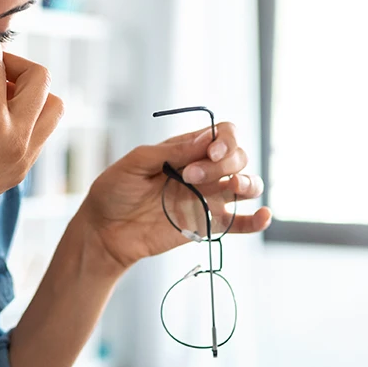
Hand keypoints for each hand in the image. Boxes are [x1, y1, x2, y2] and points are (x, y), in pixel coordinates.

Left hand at [78, 121, 270, 270]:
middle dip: (223, 163)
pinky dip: (257, 220)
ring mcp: (208, 198)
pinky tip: (263, 216)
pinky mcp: (208, 225)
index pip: (223, 135)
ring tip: (233, 186)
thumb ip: (170, 151)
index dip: (225, 140)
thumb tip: (205, 140)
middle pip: (238, 157)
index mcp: (187, 149)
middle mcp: (203, 171)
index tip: (209, 152)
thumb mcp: (135, 164)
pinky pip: (241, 222)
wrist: (104, 231)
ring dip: (248, 182)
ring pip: (247, 185)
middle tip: (190, 176)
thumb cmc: (114, 192)